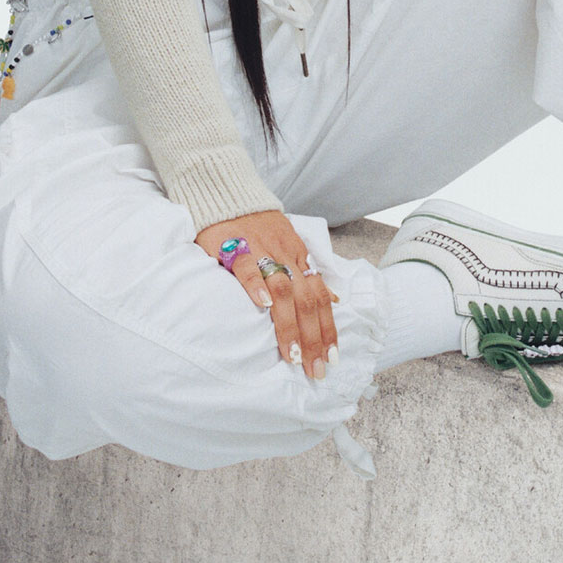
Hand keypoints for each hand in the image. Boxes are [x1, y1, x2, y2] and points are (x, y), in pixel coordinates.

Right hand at [196, 209, 341, 380]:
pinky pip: (248, 267)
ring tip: (292, 355)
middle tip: (315, 369)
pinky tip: (263, 308)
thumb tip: (334, 299)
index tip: (332, 358)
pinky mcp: (234, 245)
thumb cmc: (258, 224)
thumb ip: (309, 272)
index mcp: (300, 255)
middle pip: (307, 299)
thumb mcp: (290, 244)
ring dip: (290, 324)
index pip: (321, 297)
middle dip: (313, 338)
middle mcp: (286, 255)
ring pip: (283, 289)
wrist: (228, 192)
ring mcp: (262, 250)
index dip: (328, 328)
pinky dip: (257, 286)